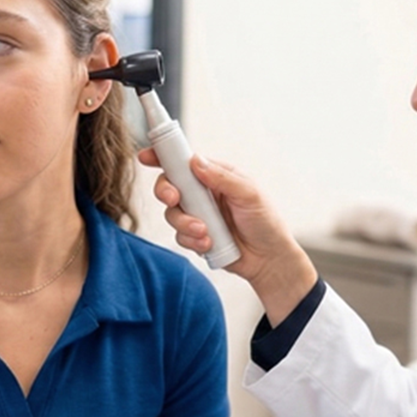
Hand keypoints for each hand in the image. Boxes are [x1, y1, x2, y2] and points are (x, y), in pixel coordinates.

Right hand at [138, 149, 317, 324]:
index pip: (185, 161)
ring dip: (185, 223)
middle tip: (174, 199)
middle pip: (170, 186)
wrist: (269, 260)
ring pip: (172, 214)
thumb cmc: (266, 222)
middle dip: (167, 192)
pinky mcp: (195, 237)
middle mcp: (203, 193)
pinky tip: (209, 244)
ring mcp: (198, 215)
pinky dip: (192, 241)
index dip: (163, 156)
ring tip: (205, 232)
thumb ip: (222, 177)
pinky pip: (180, 237)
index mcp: (215, 176)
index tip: (147, 156)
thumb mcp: (250, 194)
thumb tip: (195, 161)